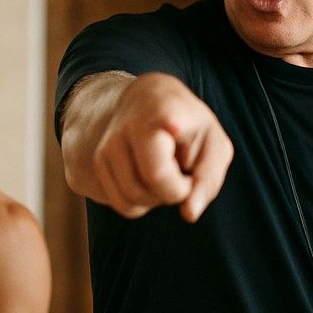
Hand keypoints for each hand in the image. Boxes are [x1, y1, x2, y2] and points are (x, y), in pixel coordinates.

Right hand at [92, 73, 233, 221]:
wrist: (148, 99)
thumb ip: (208, 179)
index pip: (157, 172)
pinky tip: (149, 177)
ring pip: (132, 202)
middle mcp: (124, 130)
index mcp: (158, 116)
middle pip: (147, 191)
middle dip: (173, 193)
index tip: (187, 168)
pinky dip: (141, 201)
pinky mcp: (98, 163)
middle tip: (183, 172)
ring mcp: (106, 147)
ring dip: (156, 199)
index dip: (176, 186)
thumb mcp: (214, 143)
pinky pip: (122, 204)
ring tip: (167, 173)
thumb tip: (188, 213)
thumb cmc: (189, 125)